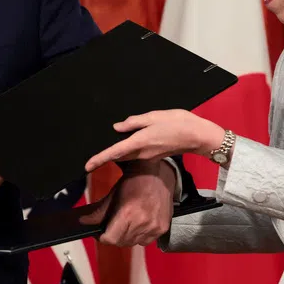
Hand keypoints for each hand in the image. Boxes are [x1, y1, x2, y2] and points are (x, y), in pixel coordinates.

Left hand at [84, 110, 223, 172]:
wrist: (197, 136)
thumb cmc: (178, 123)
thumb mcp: (154, 116)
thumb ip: (134, 122)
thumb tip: (117, 127)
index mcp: (139, 142)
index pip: (114, 153)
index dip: (99, 159)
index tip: (86, 166)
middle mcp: (141, 153)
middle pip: (118, 157)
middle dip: (105, 158)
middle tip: (91, 158)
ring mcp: (148, 157)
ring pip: (126, 157)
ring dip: (115, 156)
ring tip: (104, 150)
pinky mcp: (154, 156)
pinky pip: (136, 156)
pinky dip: (127, 153)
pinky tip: (126, 144)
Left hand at [91, 161, 176, 246]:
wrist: (159, 175)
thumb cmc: (135, 181)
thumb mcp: (114, 194)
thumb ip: (98, 211)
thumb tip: (83, 221)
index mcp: (128, 214)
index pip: (111, 239)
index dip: (103, 237)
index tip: (101, 233)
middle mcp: (142, 223)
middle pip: (121, 242)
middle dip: (114, 237)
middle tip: (111, 227)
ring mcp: (154, 227)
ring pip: (133, 243)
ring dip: (127, 237)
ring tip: (125, 224)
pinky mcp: (162, 228)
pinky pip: (146, 241)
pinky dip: (140, 236)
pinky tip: (138, 224)